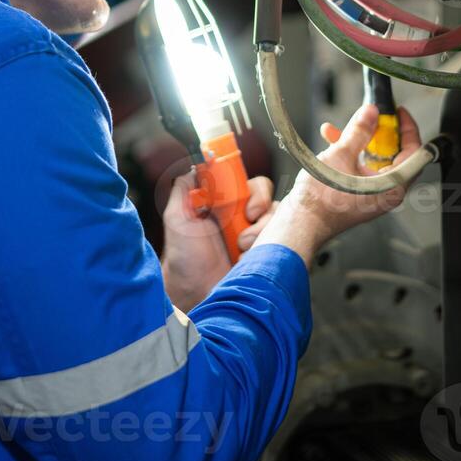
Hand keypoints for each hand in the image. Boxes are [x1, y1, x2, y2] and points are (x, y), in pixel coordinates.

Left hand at [160, 169, 275, 311]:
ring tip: (241, 247)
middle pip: (266, 196)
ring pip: (275, 216)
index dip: (250, 188)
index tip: (245, 202)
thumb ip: (184, 190)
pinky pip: (283, 238)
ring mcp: (255, 235)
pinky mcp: (266, 252)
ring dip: (261, 229)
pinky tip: (250, 256)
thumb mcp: (177, 219)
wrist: (196, 295)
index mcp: (222, 205)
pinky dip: (269, 244)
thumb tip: (194, 166)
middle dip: (260, 205)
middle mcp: (241, 217)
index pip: (245, 182)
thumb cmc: (185, 261)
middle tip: (246, 219)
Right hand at [256, 104, 422, 265]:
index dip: (408, 129)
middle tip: (374, 116)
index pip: (415, 153)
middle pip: (395, 154)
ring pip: (375, 159)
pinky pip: (361, 167)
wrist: (300, 223)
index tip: (399, 113)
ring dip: (361, 140)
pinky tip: (332, 138)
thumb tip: (371, 113)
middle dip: (381, 132)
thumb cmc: (321, 203)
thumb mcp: (341, 156)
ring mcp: (372, 194)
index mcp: (393, 187)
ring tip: (347, 125)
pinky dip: (351, 152)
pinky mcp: (358, 194)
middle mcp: (386, 192)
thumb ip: (359, 131)